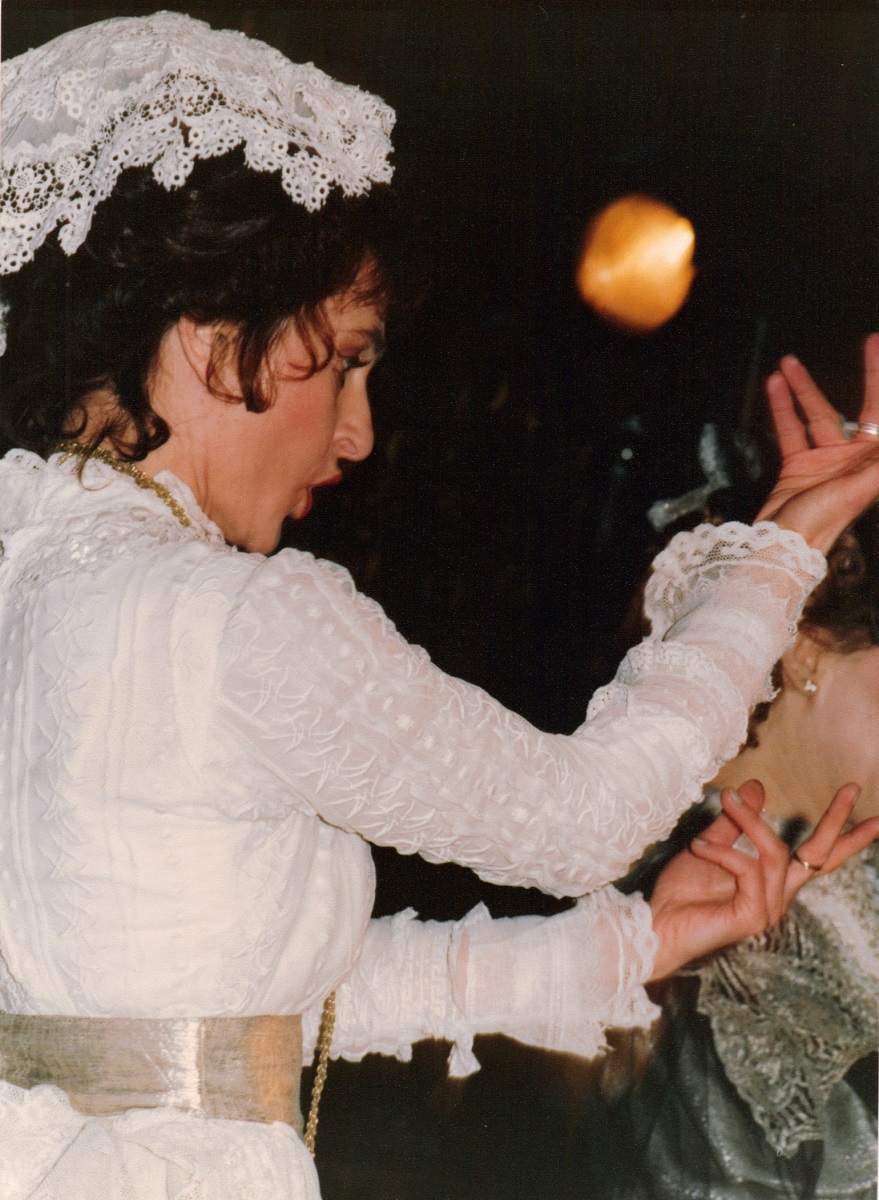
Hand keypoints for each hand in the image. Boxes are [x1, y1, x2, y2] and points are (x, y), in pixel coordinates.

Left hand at [647, 780, 878, 979]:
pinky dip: (723, 851)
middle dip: (837, 821)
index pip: (817, 856)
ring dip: (749, 820)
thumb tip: (757, 787)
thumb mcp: (710, 846)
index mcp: (773, 882)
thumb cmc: (681, 893)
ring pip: (775, 851)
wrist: (655, 925)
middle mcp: (778, 896)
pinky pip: (748, 868)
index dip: (843, 833)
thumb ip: (735, 822)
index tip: (864, 807)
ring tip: (724, 799)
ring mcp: (768, 909)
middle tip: (853, 787)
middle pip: (820, 855)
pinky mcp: (752, 916)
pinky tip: (697, 846)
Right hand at [756, 333, 878, 552]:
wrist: (782, 547)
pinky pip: (791, 430)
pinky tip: (774, 387)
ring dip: (804, 389)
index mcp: (872, 462)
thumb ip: (877, 466)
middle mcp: (853, 458)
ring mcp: (824, 461)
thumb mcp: (856, 489)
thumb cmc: (822, 523)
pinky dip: (782, 408)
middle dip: (866, 374)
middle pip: (861, 408)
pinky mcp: (797, 466)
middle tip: (869, 342)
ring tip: (788, 363)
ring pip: (817, 414)